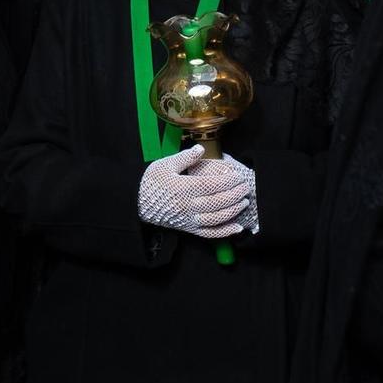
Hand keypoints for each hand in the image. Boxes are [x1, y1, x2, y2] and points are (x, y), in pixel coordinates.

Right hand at [138, 146, 256, 238]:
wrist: (136, 204)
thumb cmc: (150, 182)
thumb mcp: (164, 165)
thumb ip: (185, 157)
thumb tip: (201, 148)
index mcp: (182, 188)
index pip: (211, 185)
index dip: (228, 181)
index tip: (238, 176)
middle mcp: (187, 206)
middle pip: (217, 201)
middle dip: (235, 194)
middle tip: (246, 187)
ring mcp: (189, 219)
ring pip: (216, 218)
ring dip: (234, 210)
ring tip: (244, 202)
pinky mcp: (188, 229)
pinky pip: (210, 233)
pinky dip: (225, 232)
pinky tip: (237, 228)